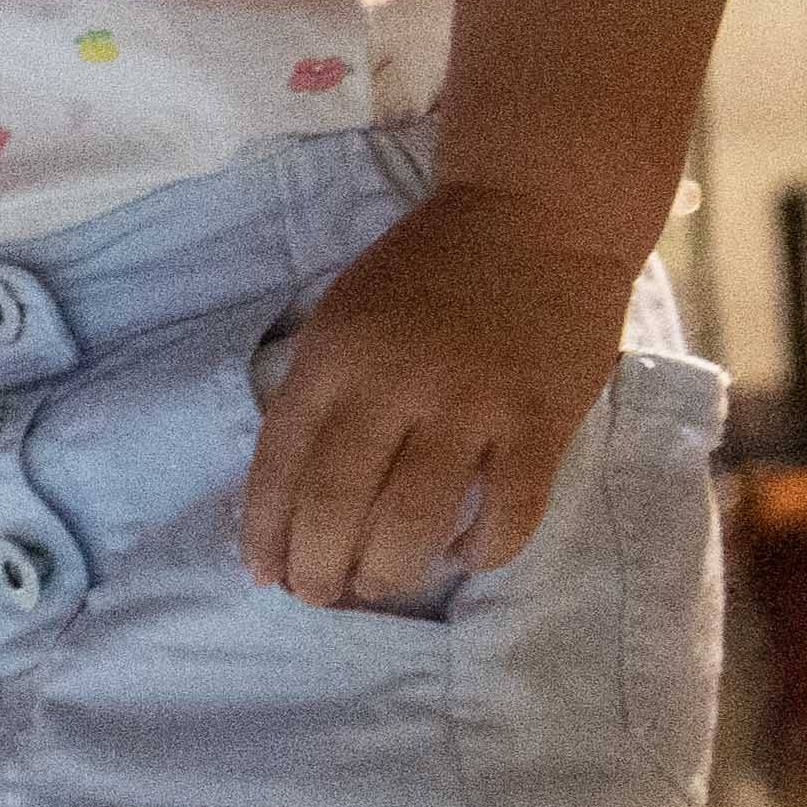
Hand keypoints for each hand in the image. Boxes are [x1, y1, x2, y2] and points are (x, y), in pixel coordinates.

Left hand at [239, 196, 640, 607]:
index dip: (266, 530)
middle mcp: (393, 384)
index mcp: (334, 356)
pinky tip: (465, 556)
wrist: (536, 211)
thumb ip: (321, 393)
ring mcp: (470, 404)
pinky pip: (509, 511)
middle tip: (320, 595)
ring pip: (415, 520)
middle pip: (338, 503)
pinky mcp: (542, 419)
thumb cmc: (428, 271)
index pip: (280, 463)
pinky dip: (483, 549)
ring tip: (380, 585)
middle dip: (319, 566)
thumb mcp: (344, 316)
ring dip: (389, 570)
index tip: (264, 574)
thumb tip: (291, 494)